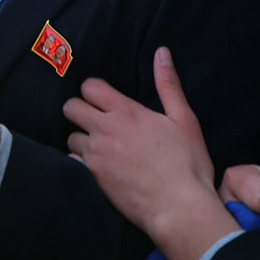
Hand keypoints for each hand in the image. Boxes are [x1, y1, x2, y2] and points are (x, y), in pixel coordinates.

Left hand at [64, 48, 240, 259]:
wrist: (179, 208)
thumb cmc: (187, 164)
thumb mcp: (184, 119)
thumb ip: (168, 85)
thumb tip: (161, 52)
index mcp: (125, 111)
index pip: (89, 87)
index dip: (94, 92)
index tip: (105, 102)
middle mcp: (104, 129)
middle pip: (71, 108)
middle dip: (80, 112)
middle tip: (97, 123)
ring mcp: (95, 155)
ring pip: (71, 138)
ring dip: (82, 140)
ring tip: (101, 149)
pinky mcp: (91, 178)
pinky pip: (73, 163)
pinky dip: (82, 164)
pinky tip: (99, 169)